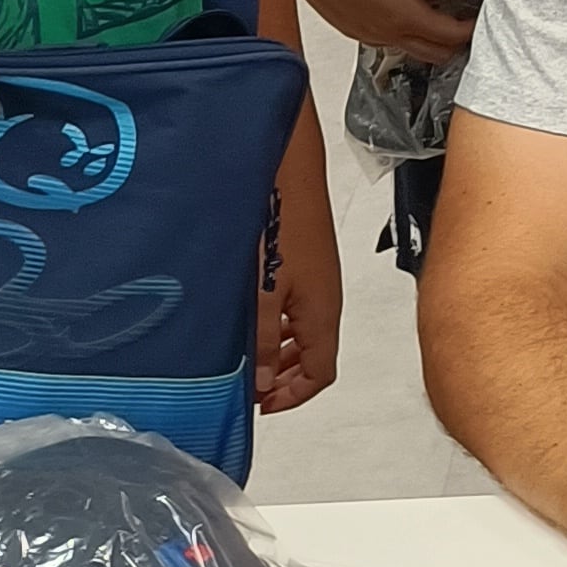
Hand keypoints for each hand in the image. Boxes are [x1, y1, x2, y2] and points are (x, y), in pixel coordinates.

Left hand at [255, 114, 341, 411]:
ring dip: (277, 349)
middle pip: (314, 355)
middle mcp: (323, 298)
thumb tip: (262, 383)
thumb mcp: (261, 291)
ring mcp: (313, 275)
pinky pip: (292, 303)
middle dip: (284, 377)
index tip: (258, 406)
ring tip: (242, 353)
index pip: (320, 374)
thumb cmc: (276, 218)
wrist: (284, 160)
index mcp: (321, 313)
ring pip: (301, 329)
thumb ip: (263, 340)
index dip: (292, 397)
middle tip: (247, 386)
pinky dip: (273, 320)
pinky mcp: (300, 255)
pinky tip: (243, 311)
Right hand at [295, 0, 475, 61]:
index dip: (467, 30)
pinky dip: (402, 31)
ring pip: (407, 47)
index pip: (445, 36)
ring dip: (427, 38)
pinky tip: (401, 12)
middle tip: (464, 25)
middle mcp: (380, 32)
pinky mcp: (348, 24)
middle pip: (430, 52)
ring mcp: (362, 31)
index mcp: (398, 17)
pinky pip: (385, 38)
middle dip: (452, 42)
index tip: (476, 21)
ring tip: (437, 16)